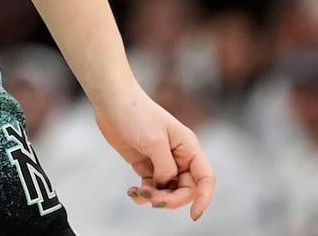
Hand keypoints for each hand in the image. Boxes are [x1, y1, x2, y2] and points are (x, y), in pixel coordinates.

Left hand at [93, 84, 215, 220]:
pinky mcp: (146, 164)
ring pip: (167, 191)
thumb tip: (166, 185)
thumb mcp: (154, 141)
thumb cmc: (136, 113)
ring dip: (155, 198)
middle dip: (171, 200)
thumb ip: (165, 167)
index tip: (193, 216)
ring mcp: (162, 161)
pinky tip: (131, 192)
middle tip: (152, 199)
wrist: (112, 101)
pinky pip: (151, 187)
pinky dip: (143, 193)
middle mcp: (179, 156)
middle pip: (185, 189)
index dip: (204, 198)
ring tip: (137, 192)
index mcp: (188, 147)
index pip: (205, 178)